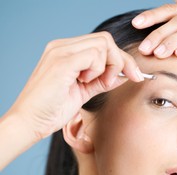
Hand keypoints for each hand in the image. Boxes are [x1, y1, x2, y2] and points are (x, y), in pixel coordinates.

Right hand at [8, 32, 142, 140]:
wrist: (31, 121)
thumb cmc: (54, 109)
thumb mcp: (84, 92)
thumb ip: (102, 81)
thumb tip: (123, 76)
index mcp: (67, 52)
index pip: (102, 44)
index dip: (122, 59)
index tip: (135, 76)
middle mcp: (63, 47)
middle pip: (106, 41)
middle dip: (122, 61)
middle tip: (124, 79)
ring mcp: (61, 51)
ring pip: (103, 44)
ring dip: (109, 66)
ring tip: (99, 82)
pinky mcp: (62, 61)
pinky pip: (94, 55)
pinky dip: (99, 69)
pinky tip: (87, 81)